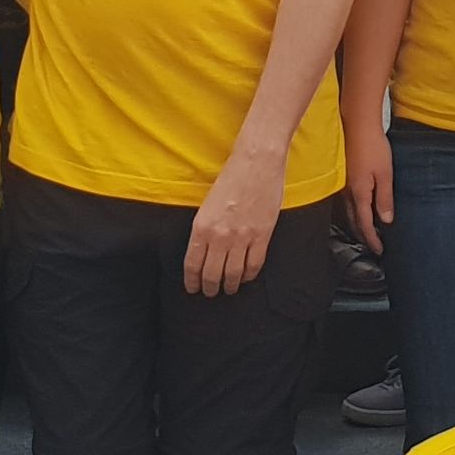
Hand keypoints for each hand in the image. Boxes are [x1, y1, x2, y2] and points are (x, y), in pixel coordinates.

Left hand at [184, 148, 282, 295]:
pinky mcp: (262, 236)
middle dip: (209, 287)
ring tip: (228, 289)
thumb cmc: (232, 176)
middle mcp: (220, 236)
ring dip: (229, 285)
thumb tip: (205, 249)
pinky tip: (245, 276)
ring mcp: (243, 238)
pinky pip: (254, 265)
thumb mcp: (208, 203)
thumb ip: (205, 227)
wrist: (257, 162)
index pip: (192, 264)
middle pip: (212, 274)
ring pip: (233, 274)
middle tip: (210, 292)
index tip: (192, 288)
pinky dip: (248, 275)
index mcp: (201, 226)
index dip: (192, 281)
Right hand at [344, 118, 393, 254]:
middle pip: (353, 219)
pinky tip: (359, 205)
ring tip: (365, 230)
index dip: (372, 239)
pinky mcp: (344, 173)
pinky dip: (353, 209)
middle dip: (363, 234)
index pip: (364, 223)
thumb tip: (385, 220)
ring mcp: (344, 182)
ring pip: (349, 209)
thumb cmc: (373, 146)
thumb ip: (384, 198)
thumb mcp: (384, 174)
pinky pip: (347, 198)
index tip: (379, 250)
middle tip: (372, 245)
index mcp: (359, 193)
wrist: (357, 122)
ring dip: (357, 222)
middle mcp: (348, 191)